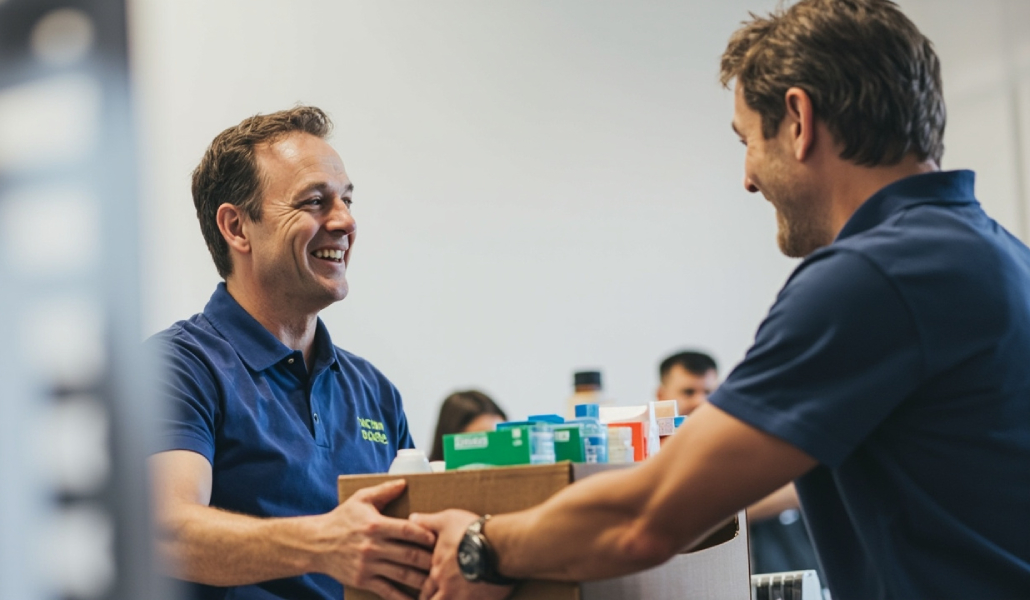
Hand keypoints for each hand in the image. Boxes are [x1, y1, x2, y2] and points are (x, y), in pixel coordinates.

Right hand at [314, 479, 435, 599]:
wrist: (315, 544)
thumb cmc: (341, 519)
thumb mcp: (361, 499)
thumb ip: (384, 491)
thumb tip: (404, 482)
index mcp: (375, 525)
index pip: (407, 530)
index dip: (426, 534)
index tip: (441, 537)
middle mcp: (373, 546)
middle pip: (409, 554)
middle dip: (431, 559)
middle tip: (448, 561)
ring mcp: (368, 565)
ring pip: (402, 575)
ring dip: (423, 579)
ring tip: (440, 581)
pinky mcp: (363, 580)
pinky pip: (387, 591)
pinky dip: (403, 598)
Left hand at [410, 510, 514, 599]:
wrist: (498, 545)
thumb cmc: (471, 531)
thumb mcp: (447, 520)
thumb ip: (428, 522)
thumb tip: (412, 518)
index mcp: (436, 567)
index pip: (424, 584)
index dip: (426, 589)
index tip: (428, 590)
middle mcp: (444, 584)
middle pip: (431, 599)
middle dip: (432, 599)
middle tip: (435, 597)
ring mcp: (460, 596)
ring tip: (456, 597)